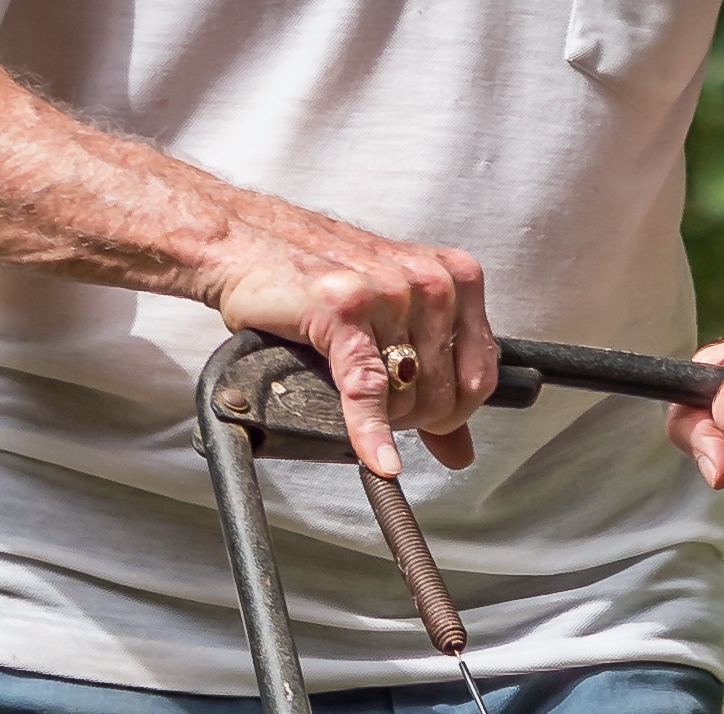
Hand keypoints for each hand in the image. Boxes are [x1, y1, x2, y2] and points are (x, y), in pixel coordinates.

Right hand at [209, 218, 495, 476]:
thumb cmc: (316, 280)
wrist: (243, 242)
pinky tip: (377, 459)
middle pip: (446, 395)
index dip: (453, 411)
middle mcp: (430, 280)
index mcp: (454, 277)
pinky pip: (368, 390)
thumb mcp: (390, 323)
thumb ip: (434, 383)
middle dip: (413, 418)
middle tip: (378, 405)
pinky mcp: (345, 310)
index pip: (480, 376)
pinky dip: (370, 432)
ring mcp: (390, 292)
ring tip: (350, 390)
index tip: (424, 415)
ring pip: (408, 398)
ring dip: (383, 417)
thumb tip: (460, 452)